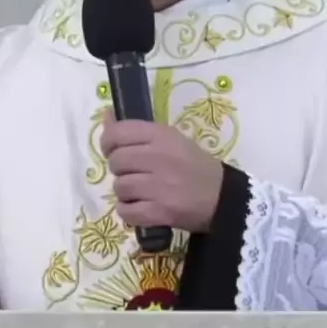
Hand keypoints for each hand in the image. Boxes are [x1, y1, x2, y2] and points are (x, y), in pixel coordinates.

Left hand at [100, 113, 222, 233]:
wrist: (221, 196)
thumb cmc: (192, 164)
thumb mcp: (169, 139)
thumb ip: (137, 130)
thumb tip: (106, 116)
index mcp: (162, 135)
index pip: (119, 133)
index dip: (108, 141)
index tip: (112, 149)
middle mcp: (159, 157)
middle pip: (116, 161)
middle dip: (119, 169)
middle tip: (132, 172)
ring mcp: (159, 186)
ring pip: (119, 187)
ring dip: (125, 191)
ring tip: (141, 191)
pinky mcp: (160, 212)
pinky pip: (125, 211)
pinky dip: (129, 211)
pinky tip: (141, 207)